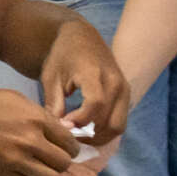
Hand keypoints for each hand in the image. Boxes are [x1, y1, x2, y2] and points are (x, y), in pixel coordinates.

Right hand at [0, 87, 127, 175]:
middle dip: (60, 161)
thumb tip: (57, 129)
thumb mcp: (13, 98)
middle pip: (64, 162)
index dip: (69, 146)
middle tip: (51, 157)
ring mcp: (16, 159)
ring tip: (37, 166)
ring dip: (45, 173)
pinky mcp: (1, 172)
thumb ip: (39, 114)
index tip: (64, 147)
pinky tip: (17, 170)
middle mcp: (31, 141)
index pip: (69, 141)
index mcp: (36, 119)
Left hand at [41, 16, 129, 144]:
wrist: (81, 37)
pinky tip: (86, 130)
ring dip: (99, 137)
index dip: (80, 120)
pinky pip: (120, 120)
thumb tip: (58, 130)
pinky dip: (105, 130)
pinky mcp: (125, 94)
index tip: (63, 125)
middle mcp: (116, 83)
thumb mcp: (51, 77)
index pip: (95, 104)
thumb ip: (54, 103)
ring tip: (77, 136)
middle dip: (89, 135)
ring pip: (119, 126)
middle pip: (111, 122)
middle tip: (69, 138)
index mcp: (95, 74)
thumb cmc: (62, 56)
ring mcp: (124, 89)